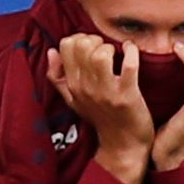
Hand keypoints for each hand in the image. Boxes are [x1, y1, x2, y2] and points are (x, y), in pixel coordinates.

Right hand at [50, 31, 161, 181]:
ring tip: (116, 53)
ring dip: (110, 47)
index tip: (92, 46)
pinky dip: (131, 52)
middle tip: (105, 48)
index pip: (66, 46)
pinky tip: (131, 50)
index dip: (80, 38)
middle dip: (96, 40)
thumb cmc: (100, 118)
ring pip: (101, 54)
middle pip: (82, 46)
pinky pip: (129, 65)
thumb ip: (58, 76)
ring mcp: (106, 92)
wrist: (122, 145)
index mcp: (72, 85)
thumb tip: (51, 51)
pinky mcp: (127, 96)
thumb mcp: (73, 99)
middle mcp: (85, 87)